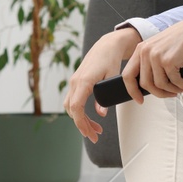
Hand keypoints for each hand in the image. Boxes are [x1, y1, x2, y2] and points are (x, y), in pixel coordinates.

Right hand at [64, 28, 139, 143]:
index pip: (76, 108)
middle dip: (82, 125)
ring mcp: (74, 81)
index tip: (91, 134)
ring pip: (71, 106)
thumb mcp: (112, 78)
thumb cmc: (111, 59)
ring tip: (96, 129)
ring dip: (81, 119)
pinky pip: (74, 100)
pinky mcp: (77, 81)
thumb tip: (101, 114)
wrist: (107, 45)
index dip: (82, 123)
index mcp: (83, 82)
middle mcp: (75, 82)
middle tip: (96, 136)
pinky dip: (80, 111)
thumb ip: (105, 97)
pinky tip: (92, 117)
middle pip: (72, 110)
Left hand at [118, 15, 182, 104]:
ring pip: (159, 85)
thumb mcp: (159, 47)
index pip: (128, 74)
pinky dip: (181, 86)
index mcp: (140, 49)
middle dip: (158, 94)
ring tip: (180, 89)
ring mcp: (156, 56)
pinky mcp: (168, 61)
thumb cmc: (182, 39)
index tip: (139, 99)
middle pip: (145, 84)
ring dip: (171, 91)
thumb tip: (150, 84)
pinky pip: (173, 82)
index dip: (132, 90)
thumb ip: (151, 61)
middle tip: (168, 95)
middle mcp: (145, 52)